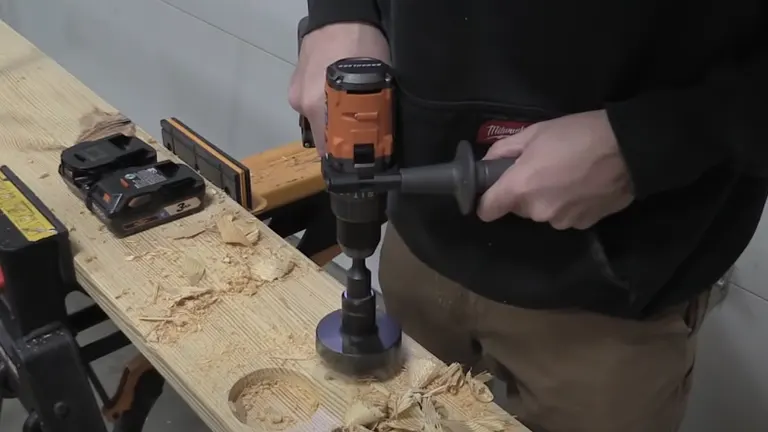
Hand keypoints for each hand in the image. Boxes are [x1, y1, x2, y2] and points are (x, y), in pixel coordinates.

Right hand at [288, 23, 389, 154]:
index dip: (346, 155)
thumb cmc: (361, 48)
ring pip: (317, 116)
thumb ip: (370, 114)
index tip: (362, 158)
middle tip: (363, 134)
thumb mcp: (374, 85)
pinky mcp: (297, 77)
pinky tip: (341, 91)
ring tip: (354, 108)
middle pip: (322, 132)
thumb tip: (375, 138)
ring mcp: (296, 89)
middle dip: (341, 136)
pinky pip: (313, 99)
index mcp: (314, 106)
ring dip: (334, 117)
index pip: (327, 148)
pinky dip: (326, 101)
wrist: (342, 14)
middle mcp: (300, 102)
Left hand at [476, 110, 633, 229]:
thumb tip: (488, 163)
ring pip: (543, 212)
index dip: (487, 201)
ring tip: (568, 175)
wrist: (630, 149)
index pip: (487, 211)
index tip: (494, 191)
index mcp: (519, 188)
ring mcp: (561, 221)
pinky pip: (565, 216)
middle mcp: (536, 211)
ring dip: (548, 199)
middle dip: (524, 192)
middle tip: (542, 168)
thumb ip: (504, 150)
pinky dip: (569, 204)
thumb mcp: (535, 132)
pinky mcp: (583, 225)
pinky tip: (584, 185)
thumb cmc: (578, 135)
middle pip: (518, 208)